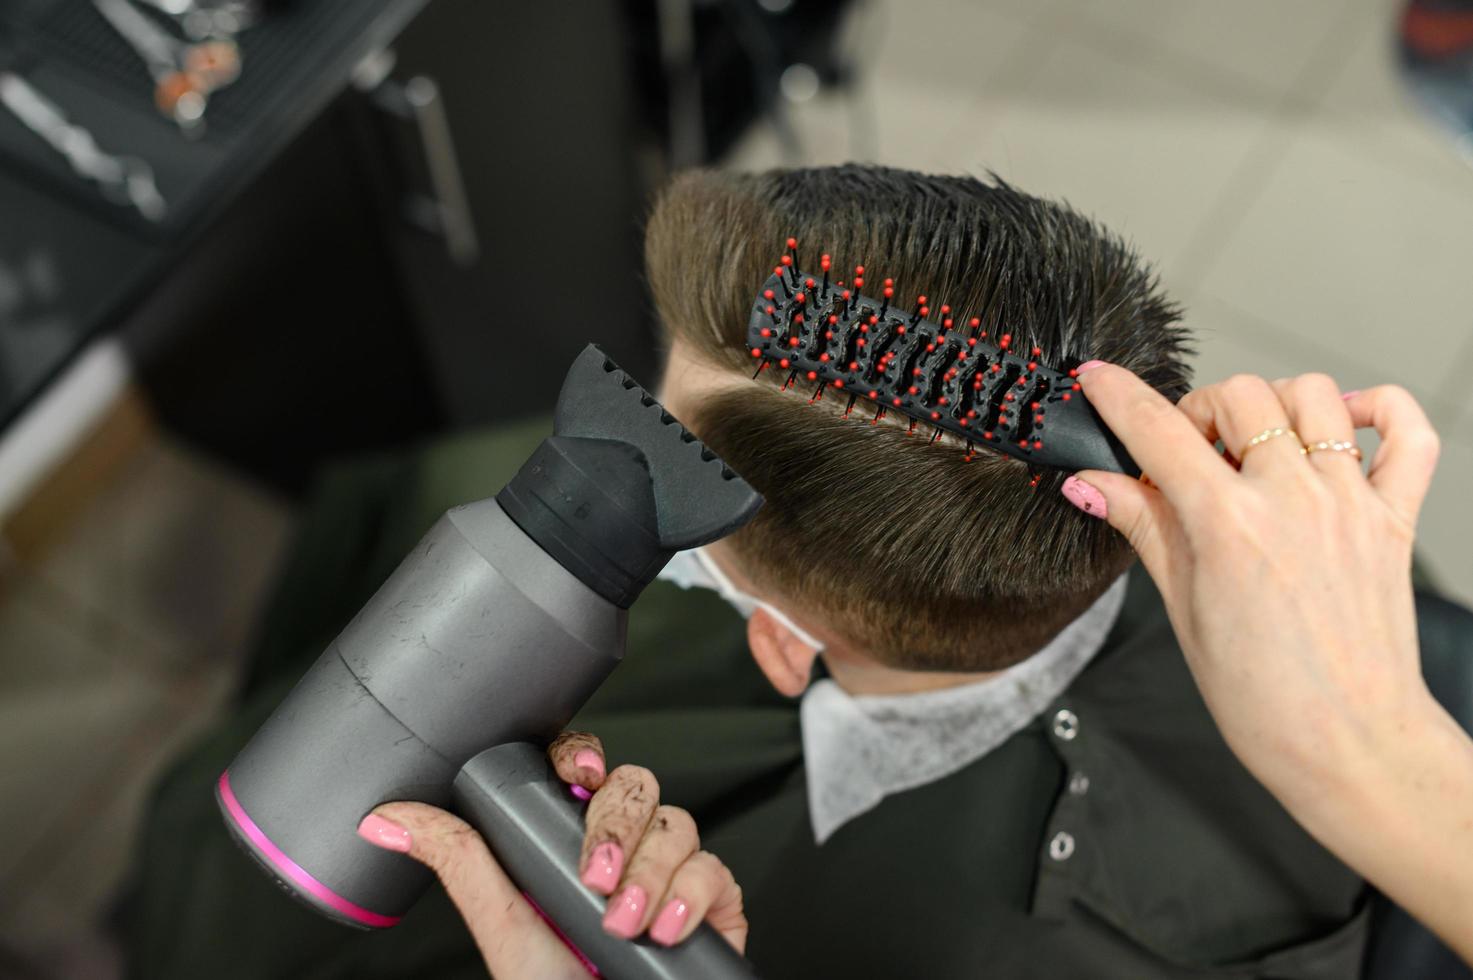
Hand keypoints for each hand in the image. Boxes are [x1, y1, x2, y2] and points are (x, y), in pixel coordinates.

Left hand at [356, 735, 745, 979]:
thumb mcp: (502, 926)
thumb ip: (459, 860)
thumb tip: (388, 820)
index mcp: (568, 843)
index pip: (583, 770)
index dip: (585, 757)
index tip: (579, 773)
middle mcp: (622, 852)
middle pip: (635, 787)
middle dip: (616, 828)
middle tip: (594, 879)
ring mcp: (670, 875)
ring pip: (678, 823)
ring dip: (651, 872)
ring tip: (624, 923)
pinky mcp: (713, 903)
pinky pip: (716, 868)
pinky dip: (692, 894)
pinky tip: (666, 927)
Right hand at [1068, 365, 1472, 962]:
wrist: (1350, 744)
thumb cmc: (1266, 699)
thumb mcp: (1183, 610)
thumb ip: (1145, 528)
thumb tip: (1092, 484)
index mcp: (1231, 528)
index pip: (1159, 432)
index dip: (1118, 397)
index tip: (1098, 380)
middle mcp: (1295, 501)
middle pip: (1238, 395)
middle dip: (1196, 410)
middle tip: (1182, 454)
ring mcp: (1350, 503)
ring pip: (1312, 395)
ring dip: (1270, 404)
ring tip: (1251, 446)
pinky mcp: (1394, 518)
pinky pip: (1406, 432)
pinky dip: (1375, 408)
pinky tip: (1338, 425)